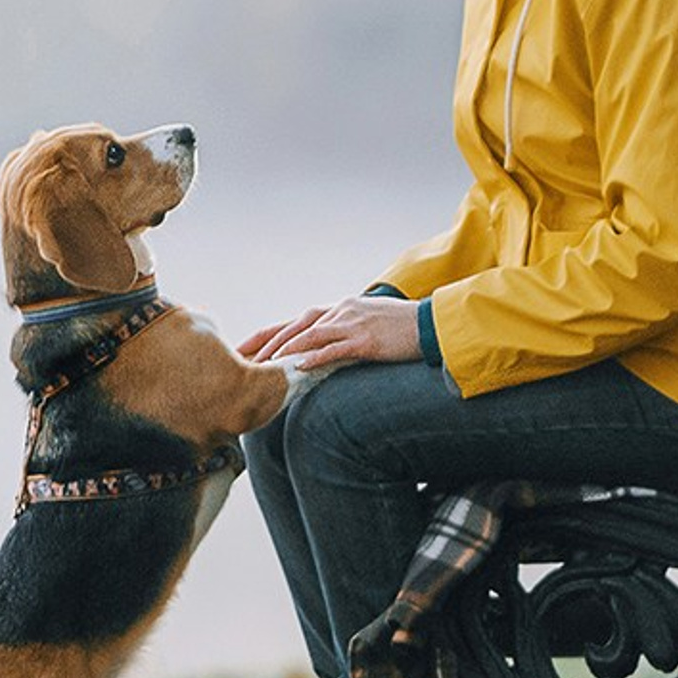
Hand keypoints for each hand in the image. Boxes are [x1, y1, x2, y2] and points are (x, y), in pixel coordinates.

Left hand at [239, 296, 424, 372]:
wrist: (434, 325)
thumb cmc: (406, 329)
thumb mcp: (373, 324)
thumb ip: (349, 333)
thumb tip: (331, 350)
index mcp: (343, 309)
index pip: (299, 320)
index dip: (272, 333)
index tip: (248, 346)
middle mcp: (343, 312)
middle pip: (297, 325)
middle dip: (268, 342)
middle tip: (243, 358)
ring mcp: (355, 324)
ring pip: (311, 335)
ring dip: (285, 350)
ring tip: (264, 367)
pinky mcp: (367, 340)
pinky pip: (335, 349)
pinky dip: (315, 357)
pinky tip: (299, 368)